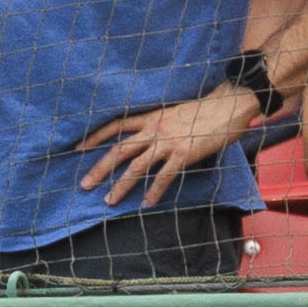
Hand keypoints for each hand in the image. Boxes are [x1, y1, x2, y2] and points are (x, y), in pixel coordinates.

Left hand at [76, 82, 260, 205]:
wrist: (229, 103)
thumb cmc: (206, 109)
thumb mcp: (176, 113)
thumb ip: (161, 126)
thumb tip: (151, 141)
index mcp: (152, 117)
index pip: (116, 125)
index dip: (96, 136)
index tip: (78, 148)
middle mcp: (155, 129)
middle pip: (119, 150)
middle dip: (100, 168)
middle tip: (84, 185)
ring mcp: (169, 142)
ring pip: (137, 166)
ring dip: (121, 185)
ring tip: (109, 201)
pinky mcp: (184, 153)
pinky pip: (164, 176)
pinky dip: (154, 191)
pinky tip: (147, 203)